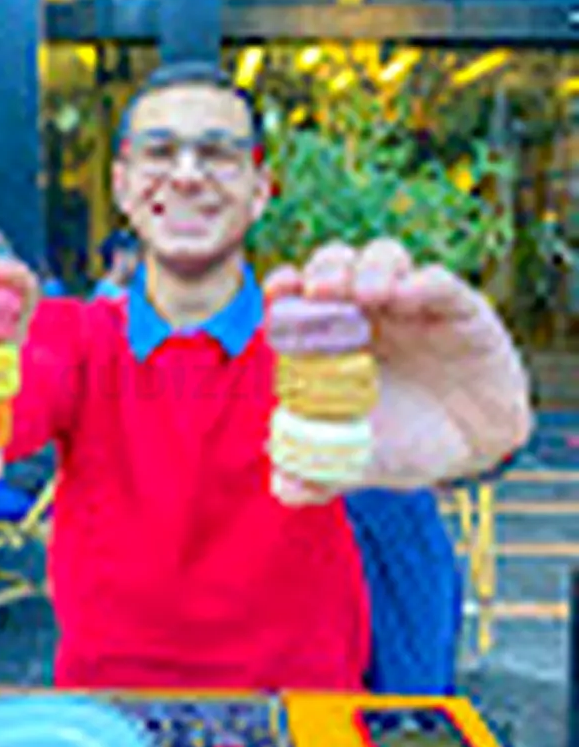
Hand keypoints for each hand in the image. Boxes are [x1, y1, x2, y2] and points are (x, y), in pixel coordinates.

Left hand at [264, 239, 531, 495]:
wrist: (470, 450)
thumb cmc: (401, 444)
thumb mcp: (358, 462)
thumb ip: (320, 473)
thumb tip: (285, 487)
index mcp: (330, 339)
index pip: (299, 297)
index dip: (286, 286)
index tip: (278, 290)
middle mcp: (365, 312)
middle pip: (337, 265)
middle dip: (325, 269)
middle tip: (321, 290)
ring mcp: (410, 305)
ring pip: (383, 259)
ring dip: (369, 268)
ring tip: (367, 294)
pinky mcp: (457, 309)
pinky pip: (440, 283)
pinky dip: (423, 282)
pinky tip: (409, 295)